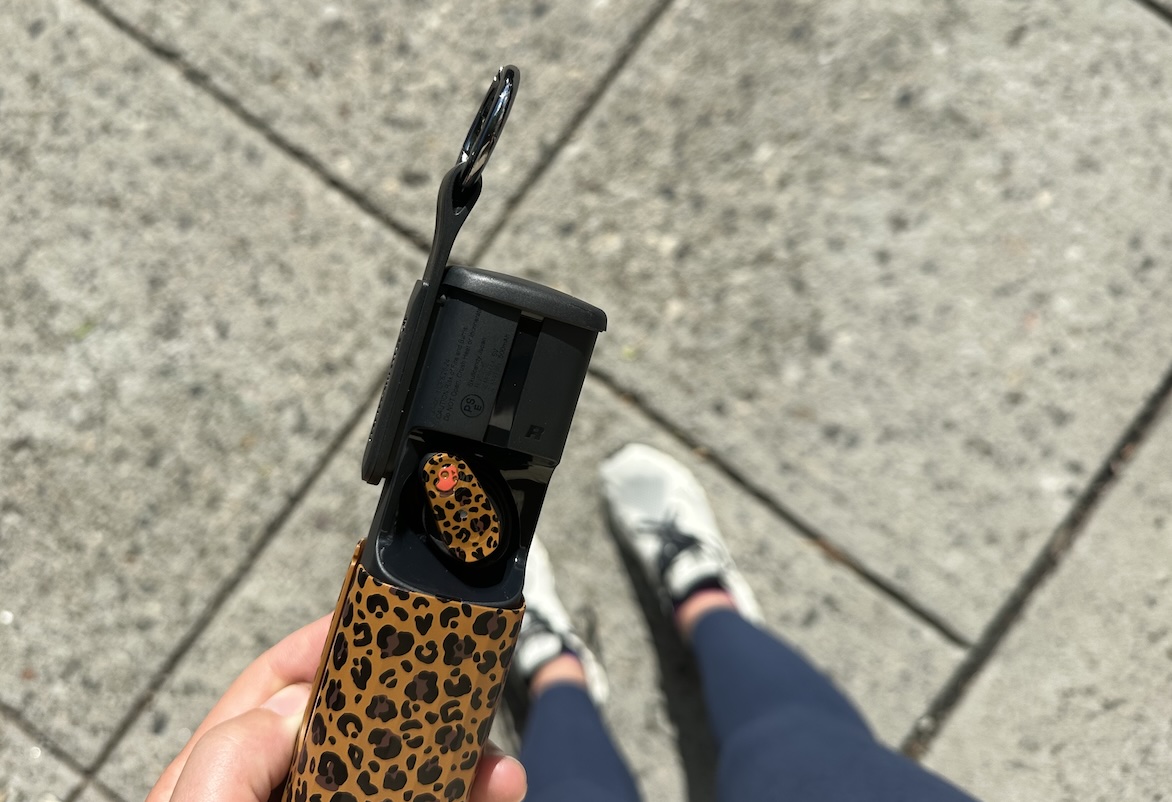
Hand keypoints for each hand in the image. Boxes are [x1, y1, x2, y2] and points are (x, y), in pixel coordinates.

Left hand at [147, 615, 525, 801]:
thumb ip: (226, 763)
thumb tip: (297, 704)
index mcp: (218, 780)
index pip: (275, 683)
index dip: (330, 640)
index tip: (385, 611)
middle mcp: (283, 792)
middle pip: (357, 721)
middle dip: (418, 696)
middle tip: (465, 681)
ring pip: (407, 768)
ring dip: (463, 753)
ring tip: (499, 760)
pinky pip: (437, 801)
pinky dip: (474, 794)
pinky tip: (500, 788)